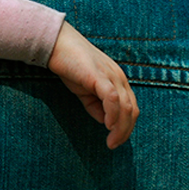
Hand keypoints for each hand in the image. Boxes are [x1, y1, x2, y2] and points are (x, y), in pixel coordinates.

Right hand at [47, 22, 138, 149]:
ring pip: (125, 107)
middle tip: (113, 145)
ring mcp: (111, 76)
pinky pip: (112, 98)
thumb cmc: (70, 65)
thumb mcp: (85, 90)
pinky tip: (108, 125)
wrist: (57, 44)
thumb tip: (105, 122)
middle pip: (132, 109)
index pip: (131, 107)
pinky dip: (113, 114)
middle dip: (125, 131)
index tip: (115, 140)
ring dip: (120, 128)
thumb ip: (96, 105)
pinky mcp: (99, 76)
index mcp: (118, 80)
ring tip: (111, 142)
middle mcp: (119, 78)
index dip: (126, 127)